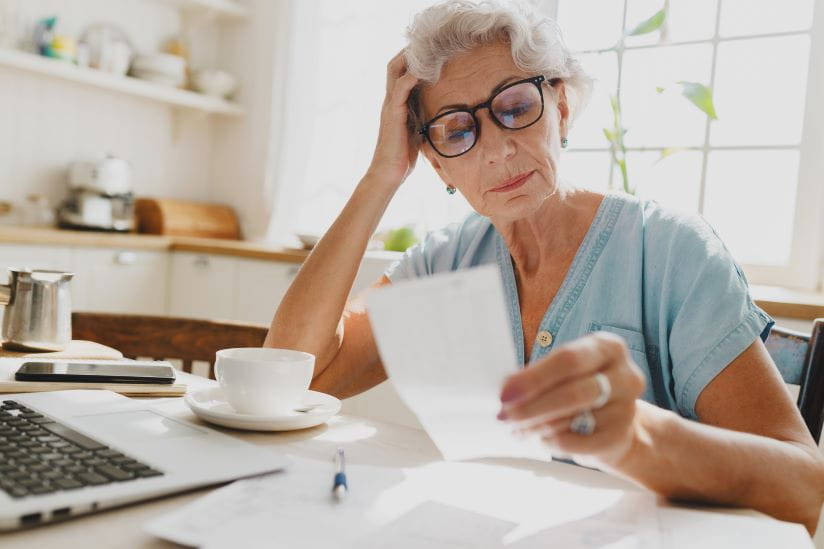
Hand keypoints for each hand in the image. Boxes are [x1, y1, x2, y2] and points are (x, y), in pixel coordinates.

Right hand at [366, 50, 419, 186]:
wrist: (389, 173)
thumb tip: (441, 112)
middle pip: (395, 65)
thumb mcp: (417, 130)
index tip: (428, 48)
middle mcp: (391, 100)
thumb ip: (423, 117)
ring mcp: (390, 105)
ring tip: (425, 46)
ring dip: (409, 57)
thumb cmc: (403, 156)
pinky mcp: (393, 114)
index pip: (401, 72)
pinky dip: (410, 76)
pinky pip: (400, 89)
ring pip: (395, 71)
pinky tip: (422, 69)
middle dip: (409, 51)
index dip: (411, 58)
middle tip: (427, 41)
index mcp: (397, 103)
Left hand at [498, 332, 645, 467]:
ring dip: (536, 427)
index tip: (506, 393)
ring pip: (573, 420)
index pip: (568, 360)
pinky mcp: (620, 437)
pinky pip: (577, 444)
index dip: (534, 378)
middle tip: (505, 415)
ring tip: (516, 428)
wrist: (618, 423)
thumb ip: (540, 376)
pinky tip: (539, 439)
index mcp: (608, 347)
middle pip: (573, 392)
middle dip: (532, 407)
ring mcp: (627, 408)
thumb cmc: (582, 388)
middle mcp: (626, 375)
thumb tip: (507, 389)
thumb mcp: (565, 371)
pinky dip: (552, 442)